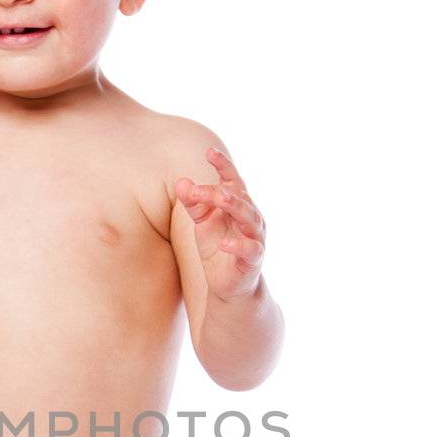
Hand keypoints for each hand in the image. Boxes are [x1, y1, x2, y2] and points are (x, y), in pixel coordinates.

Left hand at [174, 147, 266, 300]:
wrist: (230, 284)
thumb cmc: (218, 248)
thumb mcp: (203, 223)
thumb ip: (194, 204)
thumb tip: (181, 182)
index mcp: (238, 205)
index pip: (232, 181)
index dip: (223, 166)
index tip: (209, 152)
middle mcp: (250, 217)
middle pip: (238, 197)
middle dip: (220, 189)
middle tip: (203, 184)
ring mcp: (255, 237)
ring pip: (249, 218)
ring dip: (234, 206)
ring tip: (219, 198)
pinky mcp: (254, 259)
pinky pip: (249, 249)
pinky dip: (238, 246)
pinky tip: (224, 243)